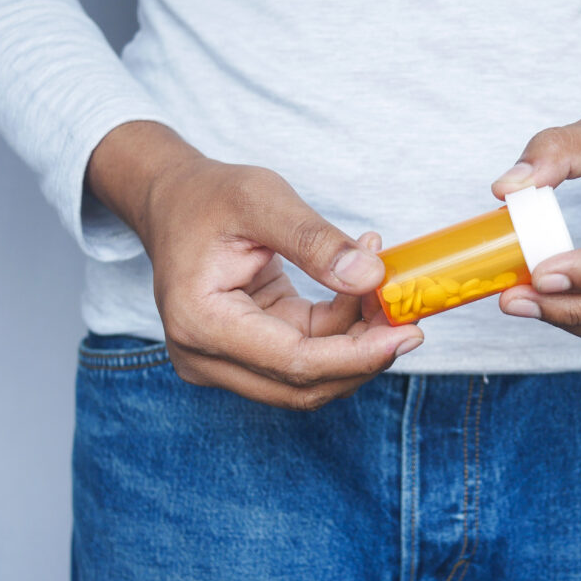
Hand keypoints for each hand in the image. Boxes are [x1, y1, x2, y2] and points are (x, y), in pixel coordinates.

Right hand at [87, 122, 422, 409]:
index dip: (357, 355)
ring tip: (382, 288)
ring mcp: (223, 362)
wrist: (171, 200)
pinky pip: (306, 354)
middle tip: (408, 316)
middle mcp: (205, 356)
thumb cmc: (205, 196)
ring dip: (357, 343)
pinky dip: (341, 329)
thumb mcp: (261, 199)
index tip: (407, 334)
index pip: (294, 362)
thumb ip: (315, 240)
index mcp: (201, 323)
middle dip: (364, 355)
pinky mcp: (247, 354)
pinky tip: (359, 287)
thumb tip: (370, 277)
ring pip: (310, 377)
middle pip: (304, 384)